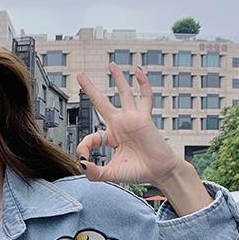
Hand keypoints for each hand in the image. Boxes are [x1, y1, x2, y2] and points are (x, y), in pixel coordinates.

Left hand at [75, 63, 182, 186]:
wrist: (159, 172)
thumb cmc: (138, 172)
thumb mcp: (111, 174)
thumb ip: (94, 172)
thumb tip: (81, 164)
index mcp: (112, 138)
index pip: (92, 136)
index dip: (84, 147)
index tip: (84, 158)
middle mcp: (120, 125)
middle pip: (102, 103)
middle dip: (90, 89)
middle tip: (79, 76)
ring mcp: (132, 119)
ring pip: (124, 94)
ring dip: (118, 79)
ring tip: (111, 65)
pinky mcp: (144, 118)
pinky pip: (145, 97)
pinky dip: (143, 84)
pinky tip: (138, 72)